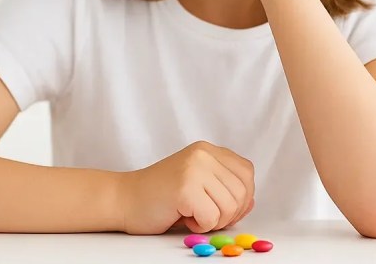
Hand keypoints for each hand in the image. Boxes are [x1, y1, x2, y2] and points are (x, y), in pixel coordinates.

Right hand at [117, 141, 254, 234]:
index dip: (242, 198)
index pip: (247, 174)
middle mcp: (203, 154)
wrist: (123, 200)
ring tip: (191, 212)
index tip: (222, 208)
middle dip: (228, 214)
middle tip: (204, 214)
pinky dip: (200, 225)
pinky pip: (212, 218)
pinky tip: (182, 215)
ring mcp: (194, 169)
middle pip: (243, 192)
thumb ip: (225, 189)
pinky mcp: (185, 188)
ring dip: (213, 221)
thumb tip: (252, 201)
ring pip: (230, 207)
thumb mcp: (199, 186)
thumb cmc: (159, 197)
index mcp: (208, 150)